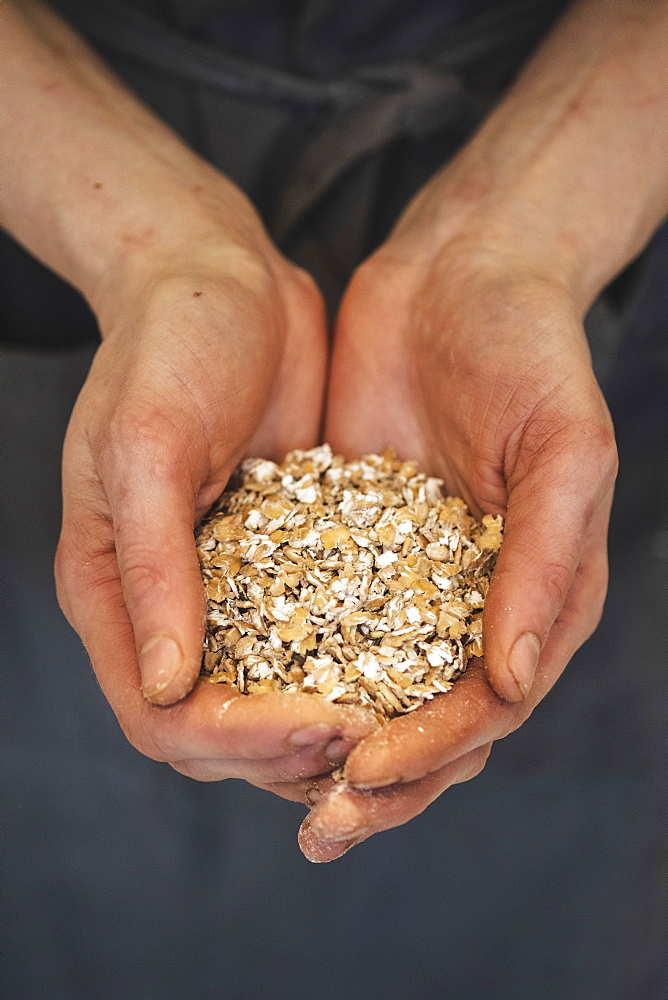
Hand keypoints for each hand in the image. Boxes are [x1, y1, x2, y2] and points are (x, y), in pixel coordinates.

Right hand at [55, 211, 376, 798]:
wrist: (222, 281)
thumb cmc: (166, 346)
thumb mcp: (145, 444)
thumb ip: (150, 565)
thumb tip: (164, 685)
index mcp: (113, 589)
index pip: (162, 717)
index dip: (238, 740)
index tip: (323, 722)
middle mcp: (167, 607)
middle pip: (219, 730)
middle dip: (291, 748)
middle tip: (375, 731)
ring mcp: (228, 590)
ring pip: (273, 700)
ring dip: (330, 722)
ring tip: (403, 716)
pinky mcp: (285, 562)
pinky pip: (317, 637)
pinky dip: (355, 665)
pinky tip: (414, 665)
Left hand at [304, 230, 617, 858]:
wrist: (461, 274)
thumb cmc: (533, 353)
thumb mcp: (564, 448)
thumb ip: (547, 561)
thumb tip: (511, 679)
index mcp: (538, 593)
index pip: (490, 703)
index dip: (435, 749)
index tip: (370, 772)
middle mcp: (473, 599)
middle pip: (430, 717)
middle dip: (380, 778)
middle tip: (321, 823)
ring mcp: (409, 574)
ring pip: (370, 682)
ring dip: (329, 741)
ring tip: (275, 787)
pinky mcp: (350, 538)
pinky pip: (318, 612)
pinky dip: (291, 659)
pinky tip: (243, 691)